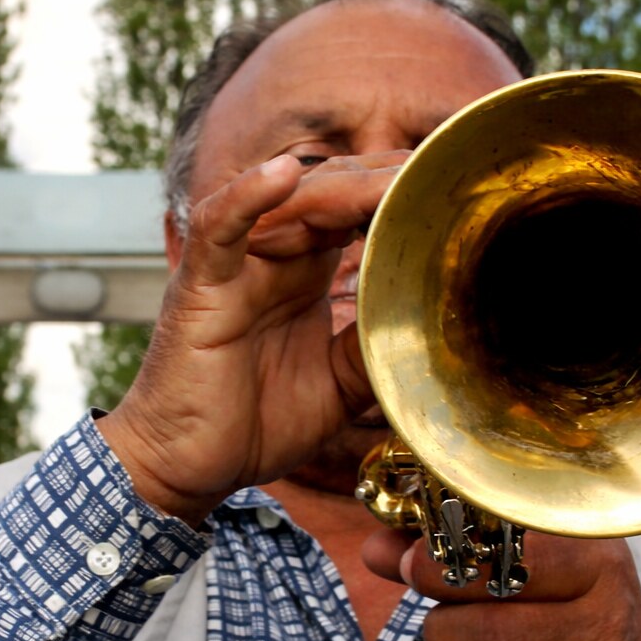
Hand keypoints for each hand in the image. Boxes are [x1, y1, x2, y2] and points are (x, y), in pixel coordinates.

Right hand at [97, 152, 407, 524]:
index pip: (355, 216)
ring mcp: (236, 268)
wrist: (191, 468)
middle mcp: (272, 260)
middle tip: (437, 171)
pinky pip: (219, 229)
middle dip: (384, 181)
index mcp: (305, 275)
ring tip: (395, 173)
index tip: (450, 193)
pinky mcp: (200, 287)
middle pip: (330, 196)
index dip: (396, 199)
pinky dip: (247, 198)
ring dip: (343, 186)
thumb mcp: (339, 385)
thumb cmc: (257, 424)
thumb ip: (374, 346)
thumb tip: (429, 321)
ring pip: (287, 204)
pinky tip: (283, 172)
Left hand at [363, 529, 640, 640]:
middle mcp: (605, 593)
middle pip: (497, 590)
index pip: (517, 531)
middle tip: (420, 587)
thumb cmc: (567, 615)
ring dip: (448, 640)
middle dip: (439, 591)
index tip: (414, 552)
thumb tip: (376, 548)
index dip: (453, 541)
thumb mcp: (531, 571)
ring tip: (451, 634)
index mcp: (591, 544)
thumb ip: (454, 553)